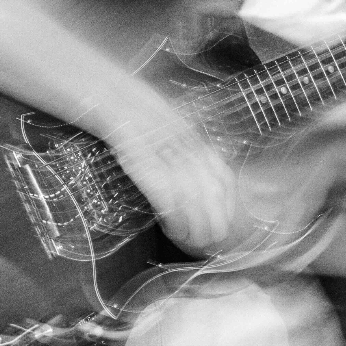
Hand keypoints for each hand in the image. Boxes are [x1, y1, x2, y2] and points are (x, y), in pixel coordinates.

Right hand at [104, 86, 236, 256]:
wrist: (118, 104)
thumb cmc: (145, 121)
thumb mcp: (176, 134)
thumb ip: (191, 155)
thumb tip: (203, 184)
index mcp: (199, 144)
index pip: (225, 179)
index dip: (227, 205)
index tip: (225, 223)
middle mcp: (190, 152)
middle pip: (212, 194)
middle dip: (215, 222)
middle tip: (209, 241)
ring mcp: (169, 160)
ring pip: (193, 201)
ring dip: (195, 227)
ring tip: (191, 241)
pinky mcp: (148, 168)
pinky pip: (169, 200)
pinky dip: (175, 220)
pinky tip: (173, 231)